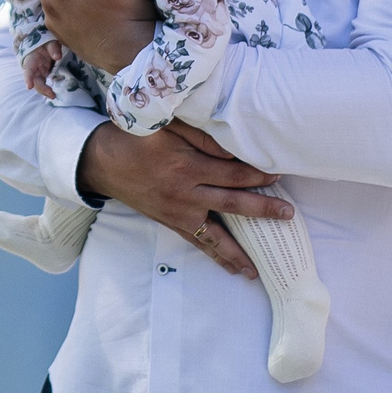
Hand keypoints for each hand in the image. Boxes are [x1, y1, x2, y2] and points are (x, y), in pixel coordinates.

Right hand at [21, 41, 64, 99]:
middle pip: (34, 81)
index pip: (28, 70)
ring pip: (38, 85)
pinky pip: (43, 84)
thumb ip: (53, 48)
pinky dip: (47, 90)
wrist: (42, 44)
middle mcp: (33, 68)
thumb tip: (57, 57)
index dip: (28, 78)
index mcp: (31, 60)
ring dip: (44, 91)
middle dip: (42, 88)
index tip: (29, 86)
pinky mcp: (42, 75)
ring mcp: (37, 73)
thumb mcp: (50, 42)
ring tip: (53, 96)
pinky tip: (53, 94)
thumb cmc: (44, 42)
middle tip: (52, 94)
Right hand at [78, 122, 288, 279]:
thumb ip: (202, 136)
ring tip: (260, 266)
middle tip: (288, 215)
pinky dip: (215, 255)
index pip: (233, 173)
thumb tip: (235, 149)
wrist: (102, 162)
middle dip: (263, 211)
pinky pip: (197, 242)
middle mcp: (184, 194)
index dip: (258, 173)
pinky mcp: (169, 222)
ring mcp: (177, 213)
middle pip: (232, 205)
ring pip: (215, 235)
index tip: (278, 173)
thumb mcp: (168, 125)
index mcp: (186, 167)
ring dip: (239, 251)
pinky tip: (231, 267)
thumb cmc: (136, 137)